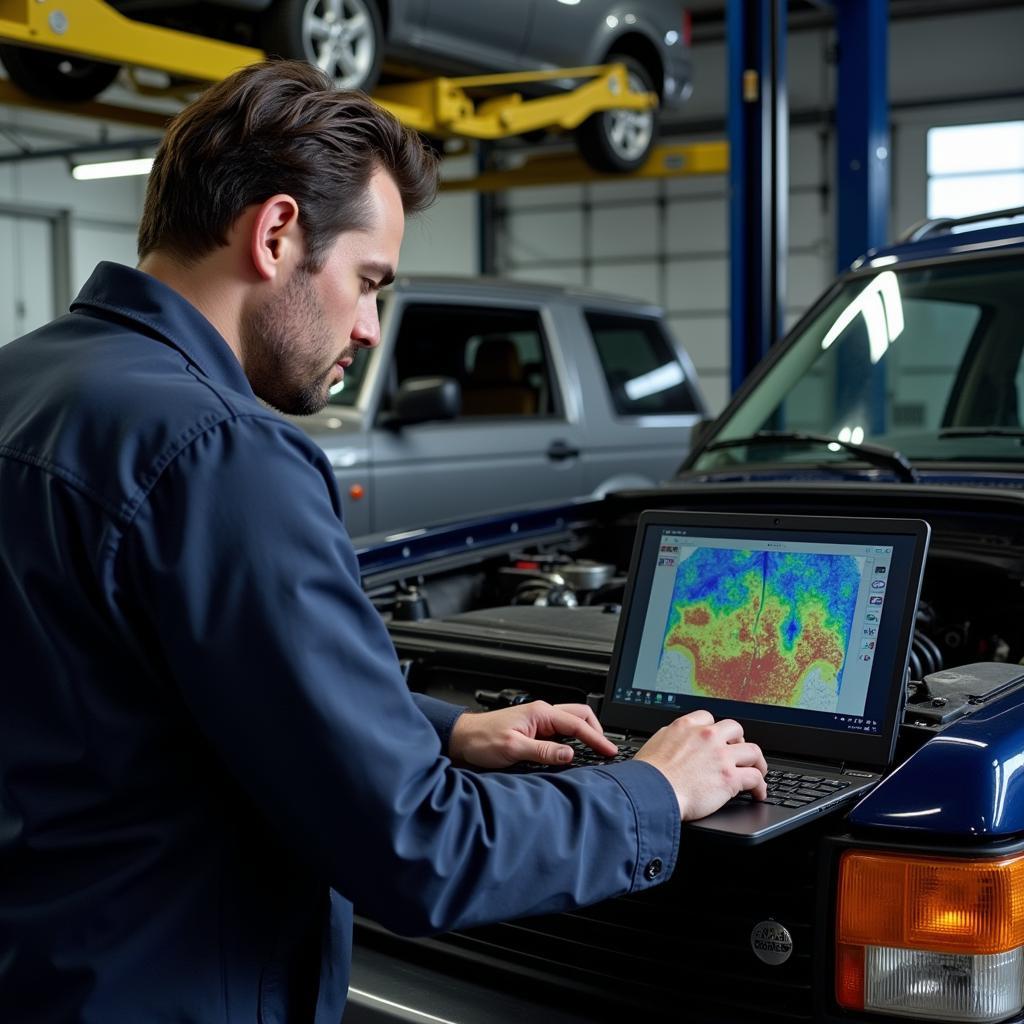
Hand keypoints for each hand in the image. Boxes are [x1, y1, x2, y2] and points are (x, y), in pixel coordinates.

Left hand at [449, 701, 618, 769]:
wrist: (462, 740)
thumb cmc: (482, 739)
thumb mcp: (513, 748)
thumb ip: (543, 751)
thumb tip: (569, 755)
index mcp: (540, 713)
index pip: (577, 724)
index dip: (596, 738)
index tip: (609, 751)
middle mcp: (541, 714)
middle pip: (579, 716)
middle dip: (595, 731)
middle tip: (605, 750)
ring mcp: (538, 722)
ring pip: (570, 723)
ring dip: (584, 735)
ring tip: (594, 752)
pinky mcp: (533, 732)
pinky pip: (559, 733)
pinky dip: (571, 741)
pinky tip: (572, 754)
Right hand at [634, 710, 767, 820]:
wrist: (651, 791)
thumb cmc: (647, 774)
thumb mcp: (655, 744)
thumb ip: (670, 738)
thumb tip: (674, 741)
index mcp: (686, 726)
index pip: (709, 719)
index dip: (716, 730)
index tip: (719, 739)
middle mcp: (707, 736)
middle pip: (736, 729)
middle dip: (739, 741)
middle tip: (739, 753)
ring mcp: (721, 756)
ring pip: (753, 752)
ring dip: (757, 762)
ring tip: (758, 771)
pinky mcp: (730, 778)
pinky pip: (755, 778)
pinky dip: (760, 786)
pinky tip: (758, 793)